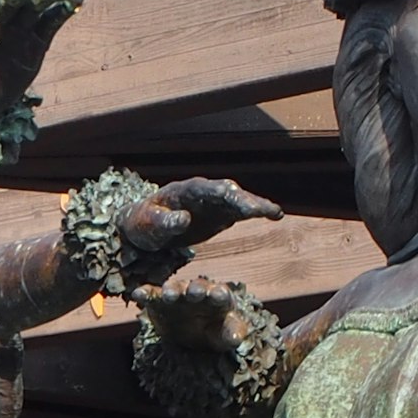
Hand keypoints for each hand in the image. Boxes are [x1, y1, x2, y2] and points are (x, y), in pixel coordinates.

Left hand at [122, 178, 282, 258]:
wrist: (141, 228)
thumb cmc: (141, 223)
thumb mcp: (148, 223)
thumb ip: (165, 221)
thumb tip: (184, 219)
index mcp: (184, 191)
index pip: (208, 190)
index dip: (226, 195)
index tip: (242, 203)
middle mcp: (202, 193)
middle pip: (228, 193)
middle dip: (247, 200)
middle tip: (266, 209)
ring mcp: (212, 203)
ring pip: (238, 201)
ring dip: (256, 205)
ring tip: (275, 212)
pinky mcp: (217, 215)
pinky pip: (239, 211)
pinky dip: (255, 212)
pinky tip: (274, 215)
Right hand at [130, 273, 252, 352]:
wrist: (194, 336)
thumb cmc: (215, 332)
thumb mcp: (226, 336)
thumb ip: (233, 334)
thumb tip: (236, 338)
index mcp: (218, 297)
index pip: (220, 292)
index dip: (218, 293)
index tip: (218, 295)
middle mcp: (197, 291)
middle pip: (196, 287)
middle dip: (195, 289)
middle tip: (193, 293)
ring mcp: (178, 295)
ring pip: (174, 288)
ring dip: (171, 290)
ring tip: (168, 295)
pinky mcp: (159, 301)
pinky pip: (151, 294)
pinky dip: (144, 292)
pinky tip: (138, 294)